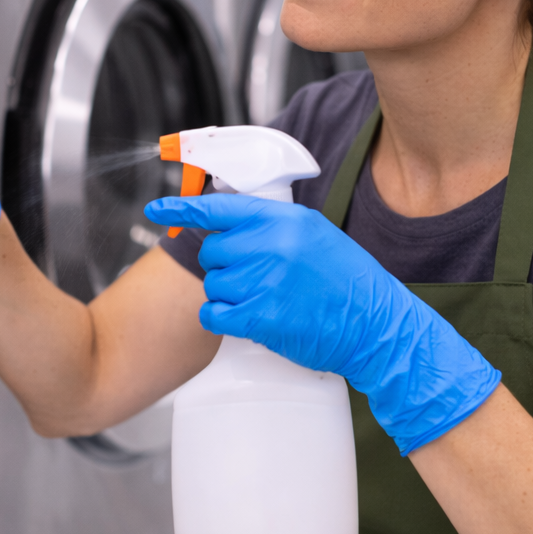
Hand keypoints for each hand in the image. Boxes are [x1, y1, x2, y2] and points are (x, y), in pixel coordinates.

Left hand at [144, 194, 500, 453]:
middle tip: (254, 279)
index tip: (156, 210)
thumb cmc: (348, 283)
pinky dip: (222, 318)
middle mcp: (272, 245)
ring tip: (262, 300)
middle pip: (213, 250)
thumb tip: (231, 227)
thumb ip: (275, 228)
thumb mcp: (315, 237)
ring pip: (213, 284)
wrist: (376, 325)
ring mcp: (266, 282)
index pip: (221, 208)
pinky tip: (245, 318)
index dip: (182, 208)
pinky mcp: (261, 318)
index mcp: (285, 221)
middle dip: (225, 265)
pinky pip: (214, 314)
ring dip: (227, 295)